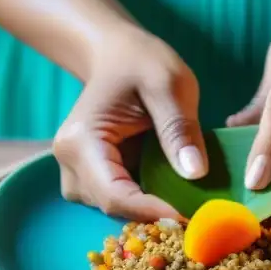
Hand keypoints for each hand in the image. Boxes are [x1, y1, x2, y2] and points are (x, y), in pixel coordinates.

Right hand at [53, 27, 207, 221]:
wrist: (117, 54)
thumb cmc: (141, 61)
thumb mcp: (169, 85)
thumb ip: (179, 129)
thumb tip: (194, 174)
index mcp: (82, 141)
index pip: (115, 194)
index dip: (153, 210)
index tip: (193, 216)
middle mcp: (70, 162)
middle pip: (113, 206)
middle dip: (155, 212)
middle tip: (200, 210)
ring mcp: (78, 170)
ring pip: (116, 207)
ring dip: (151, 206)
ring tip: (188, 197)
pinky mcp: (93, 174)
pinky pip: (121, 197)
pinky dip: (147, 198)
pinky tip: (172, 187)